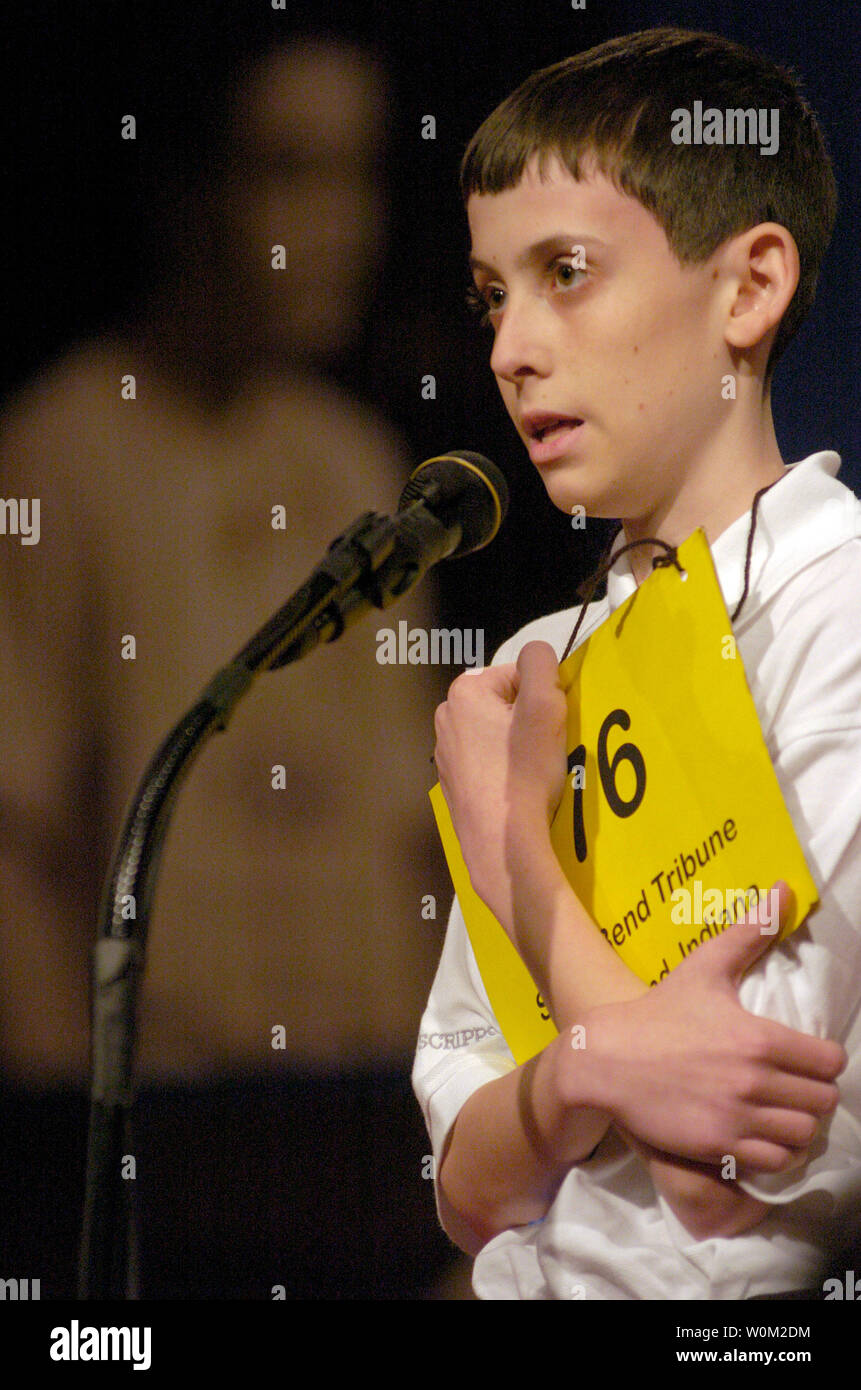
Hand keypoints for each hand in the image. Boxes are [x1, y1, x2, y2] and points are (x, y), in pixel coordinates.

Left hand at [434, 641, 567, 914]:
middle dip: (527, 721)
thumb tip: (537, 654)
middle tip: (544, 749)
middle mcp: (446, 718)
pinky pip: (486, 764)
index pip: (518, 676)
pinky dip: (503, 771)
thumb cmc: (523, 770)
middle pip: (505, 705)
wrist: (502, 841)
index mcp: (463, 693)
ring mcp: (445, 755)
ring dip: (516, 746)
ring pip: (496, 735)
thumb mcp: (545, 705)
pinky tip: (515, 791)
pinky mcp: (452, 785)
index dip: (542, 698)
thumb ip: (541, 664)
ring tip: (531, 773)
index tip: (550, 725)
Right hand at [563, 883, 845, 1171]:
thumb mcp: (704, 967)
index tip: (807, 1060)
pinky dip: (773, 1152)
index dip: (824, 1063)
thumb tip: (785, 889)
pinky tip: (759, 1135)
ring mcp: (735, 1117)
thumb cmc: (659, 1011)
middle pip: (821, 1102)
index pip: (830, 1063)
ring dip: (796, 1126)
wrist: (605, 1058)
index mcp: (759, 1037)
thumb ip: (750, 932)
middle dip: (812, 1095)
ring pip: (801, 1136)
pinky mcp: (717, 1146)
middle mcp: (753, 1081)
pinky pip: (772, 1162)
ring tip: (781, 1114)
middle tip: (794, 1087)